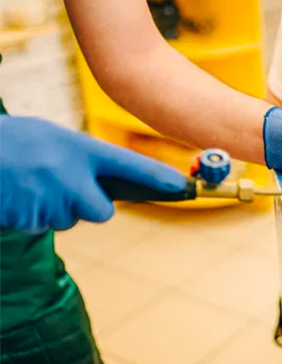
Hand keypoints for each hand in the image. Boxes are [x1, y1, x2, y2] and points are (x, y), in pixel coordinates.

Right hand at [0, 116, 185, 232]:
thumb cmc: (8, 143)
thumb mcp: (47, 138)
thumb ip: (78, 160)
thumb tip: (102, 191)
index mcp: (78, 147)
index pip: (130, 166)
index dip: (158, 179)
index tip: (183, 187)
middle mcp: (70, 175)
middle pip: (100, 211)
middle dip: (85, 206)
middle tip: (59, 185)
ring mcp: (49, 199)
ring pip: (66, 220)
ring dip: (51, 209)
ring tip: (25, 182)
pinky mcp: (29, 218)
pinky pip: (40, 225)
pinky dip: (28, 215)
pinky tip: (12, 193)